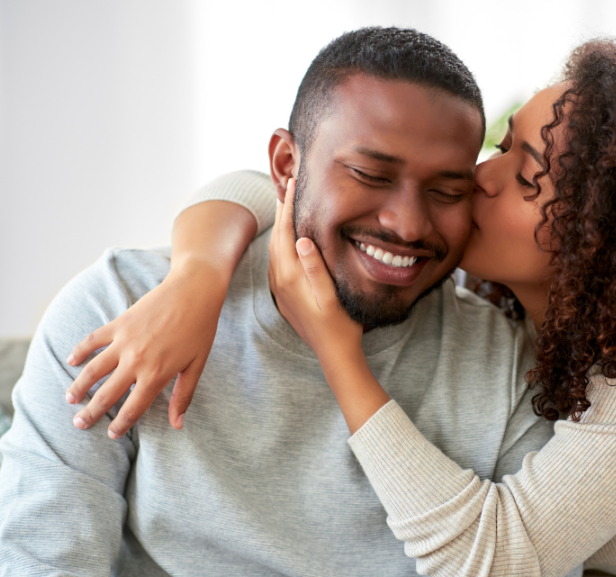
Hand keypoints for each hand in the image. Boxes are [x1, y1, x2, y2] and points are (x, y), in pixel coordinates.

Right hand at [65, 262, 227, 437]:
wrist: (194, 291)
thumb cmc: (200, 329)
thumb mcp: (197, 365)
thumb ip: (183, 396)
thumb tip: (178, 424)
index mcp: (156, 375)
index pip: (133, 408)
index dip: (121, 424)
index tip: (111, 435)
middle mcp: (136, 361)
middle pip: (107, 394)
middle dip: (91, 412)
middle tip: (78, 424)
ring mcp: (124, 341)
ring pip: (93, 370)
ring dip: (79, 386)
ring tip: (69, 399)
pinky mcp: (119, 324)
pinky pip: (93, 340)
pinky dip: (80, 351)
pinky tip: (71, 360)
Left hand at [268, 179, 389, 432]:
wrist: (333, 354)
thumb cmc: (340, 325)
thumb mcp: (331, 296)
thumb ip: (315, 268)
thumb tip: (301, 239)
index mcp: (290, 276)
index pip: (285, 231)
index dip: (288, 205)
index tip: (292, 182)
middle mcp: (280, 280)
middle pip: (276, 236)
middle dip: (281, 210)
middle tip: (288, 185)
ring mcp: (281, 288)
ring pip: (276, 248)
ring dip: (281, 226)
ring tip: (288, 206)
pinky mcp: (285, 295)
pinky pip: (278, 260)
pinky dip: (282, 242)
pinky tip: (291, 239)